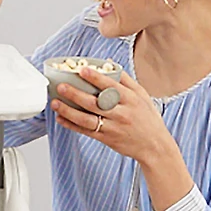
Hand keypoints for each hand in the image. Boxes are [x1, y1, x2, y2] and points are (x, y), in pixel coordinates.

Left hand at [51, 66, 172, 166]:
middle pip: (94, 103)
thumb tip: (110, 64)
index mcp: (130, 100)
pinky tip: (61, 118)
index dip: (95, 78)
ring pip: (86, 119)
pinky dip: (71, 125)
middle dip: (75, 94)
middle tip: (61, 86)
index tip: (82, 70)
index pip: (111, 86)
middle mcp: (121, 113)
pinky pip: (86, 131)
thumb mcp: (142, 96)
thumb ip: (126, 80)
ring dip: (68, 111)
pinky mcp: (106, 138)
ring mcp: (112, 127)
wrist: (154, 146)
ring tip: (55, 103)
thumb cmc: (148, 119)